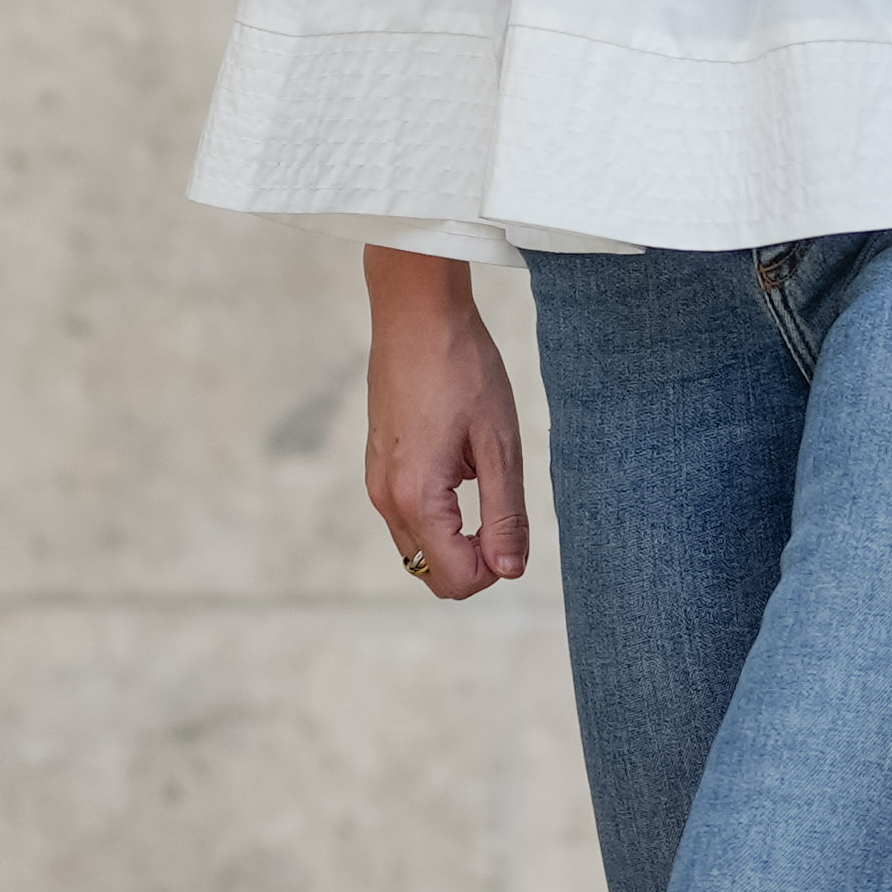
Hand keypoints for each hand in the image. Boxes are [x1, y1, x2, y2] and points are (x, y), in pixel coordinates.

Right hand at [367, 264, 532, 600]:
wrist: (415, 313)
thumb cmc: (462, 369)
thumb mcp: (499, 444)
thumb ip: (504, 514)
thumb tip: (510, 571)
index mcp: (417, 498)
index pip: (456, 579)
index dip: (496, 568)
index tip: (514, 524)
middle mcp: (386, 499)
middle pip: (432, 573)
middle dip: (475, 559)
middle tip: (504, 507)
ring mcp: (376, 483)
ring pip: (419, 547)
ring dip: (457, 534)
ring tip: (482, 474)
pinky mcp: (377, 465)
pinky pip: (408, 516)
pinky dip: (439, 511)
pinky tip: (459, 460)